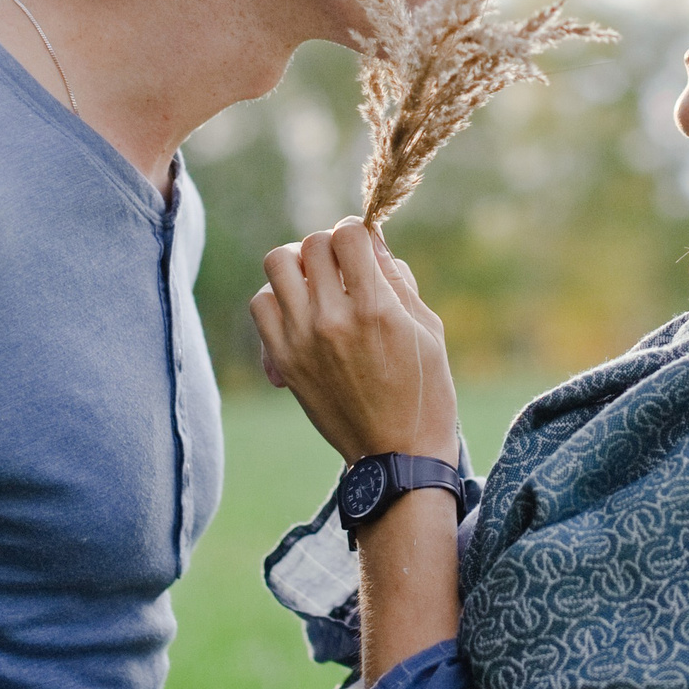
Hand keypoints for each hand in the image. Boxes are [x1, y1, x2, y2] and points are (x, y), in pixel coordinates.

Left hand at [251, 219, 456, 465]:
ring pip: (277, 264)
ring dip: (298, 266)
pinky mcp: (284, 361)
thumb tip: (373, 242)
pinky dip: (276, 298)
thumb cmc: (424, 392)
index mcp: (376, 309)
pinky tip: (299, 313)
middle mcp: (333, 320)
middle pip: (311, 244)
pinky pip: (260, 304)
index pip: (347, 235)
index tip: (363, 248)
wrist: (396, 456)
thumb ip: (398, 280)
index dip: (357, 233)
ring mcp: (302, 340)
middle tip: (342, 269)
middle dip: (330, 247)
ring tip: (315, 284)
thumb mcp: (428, 330)